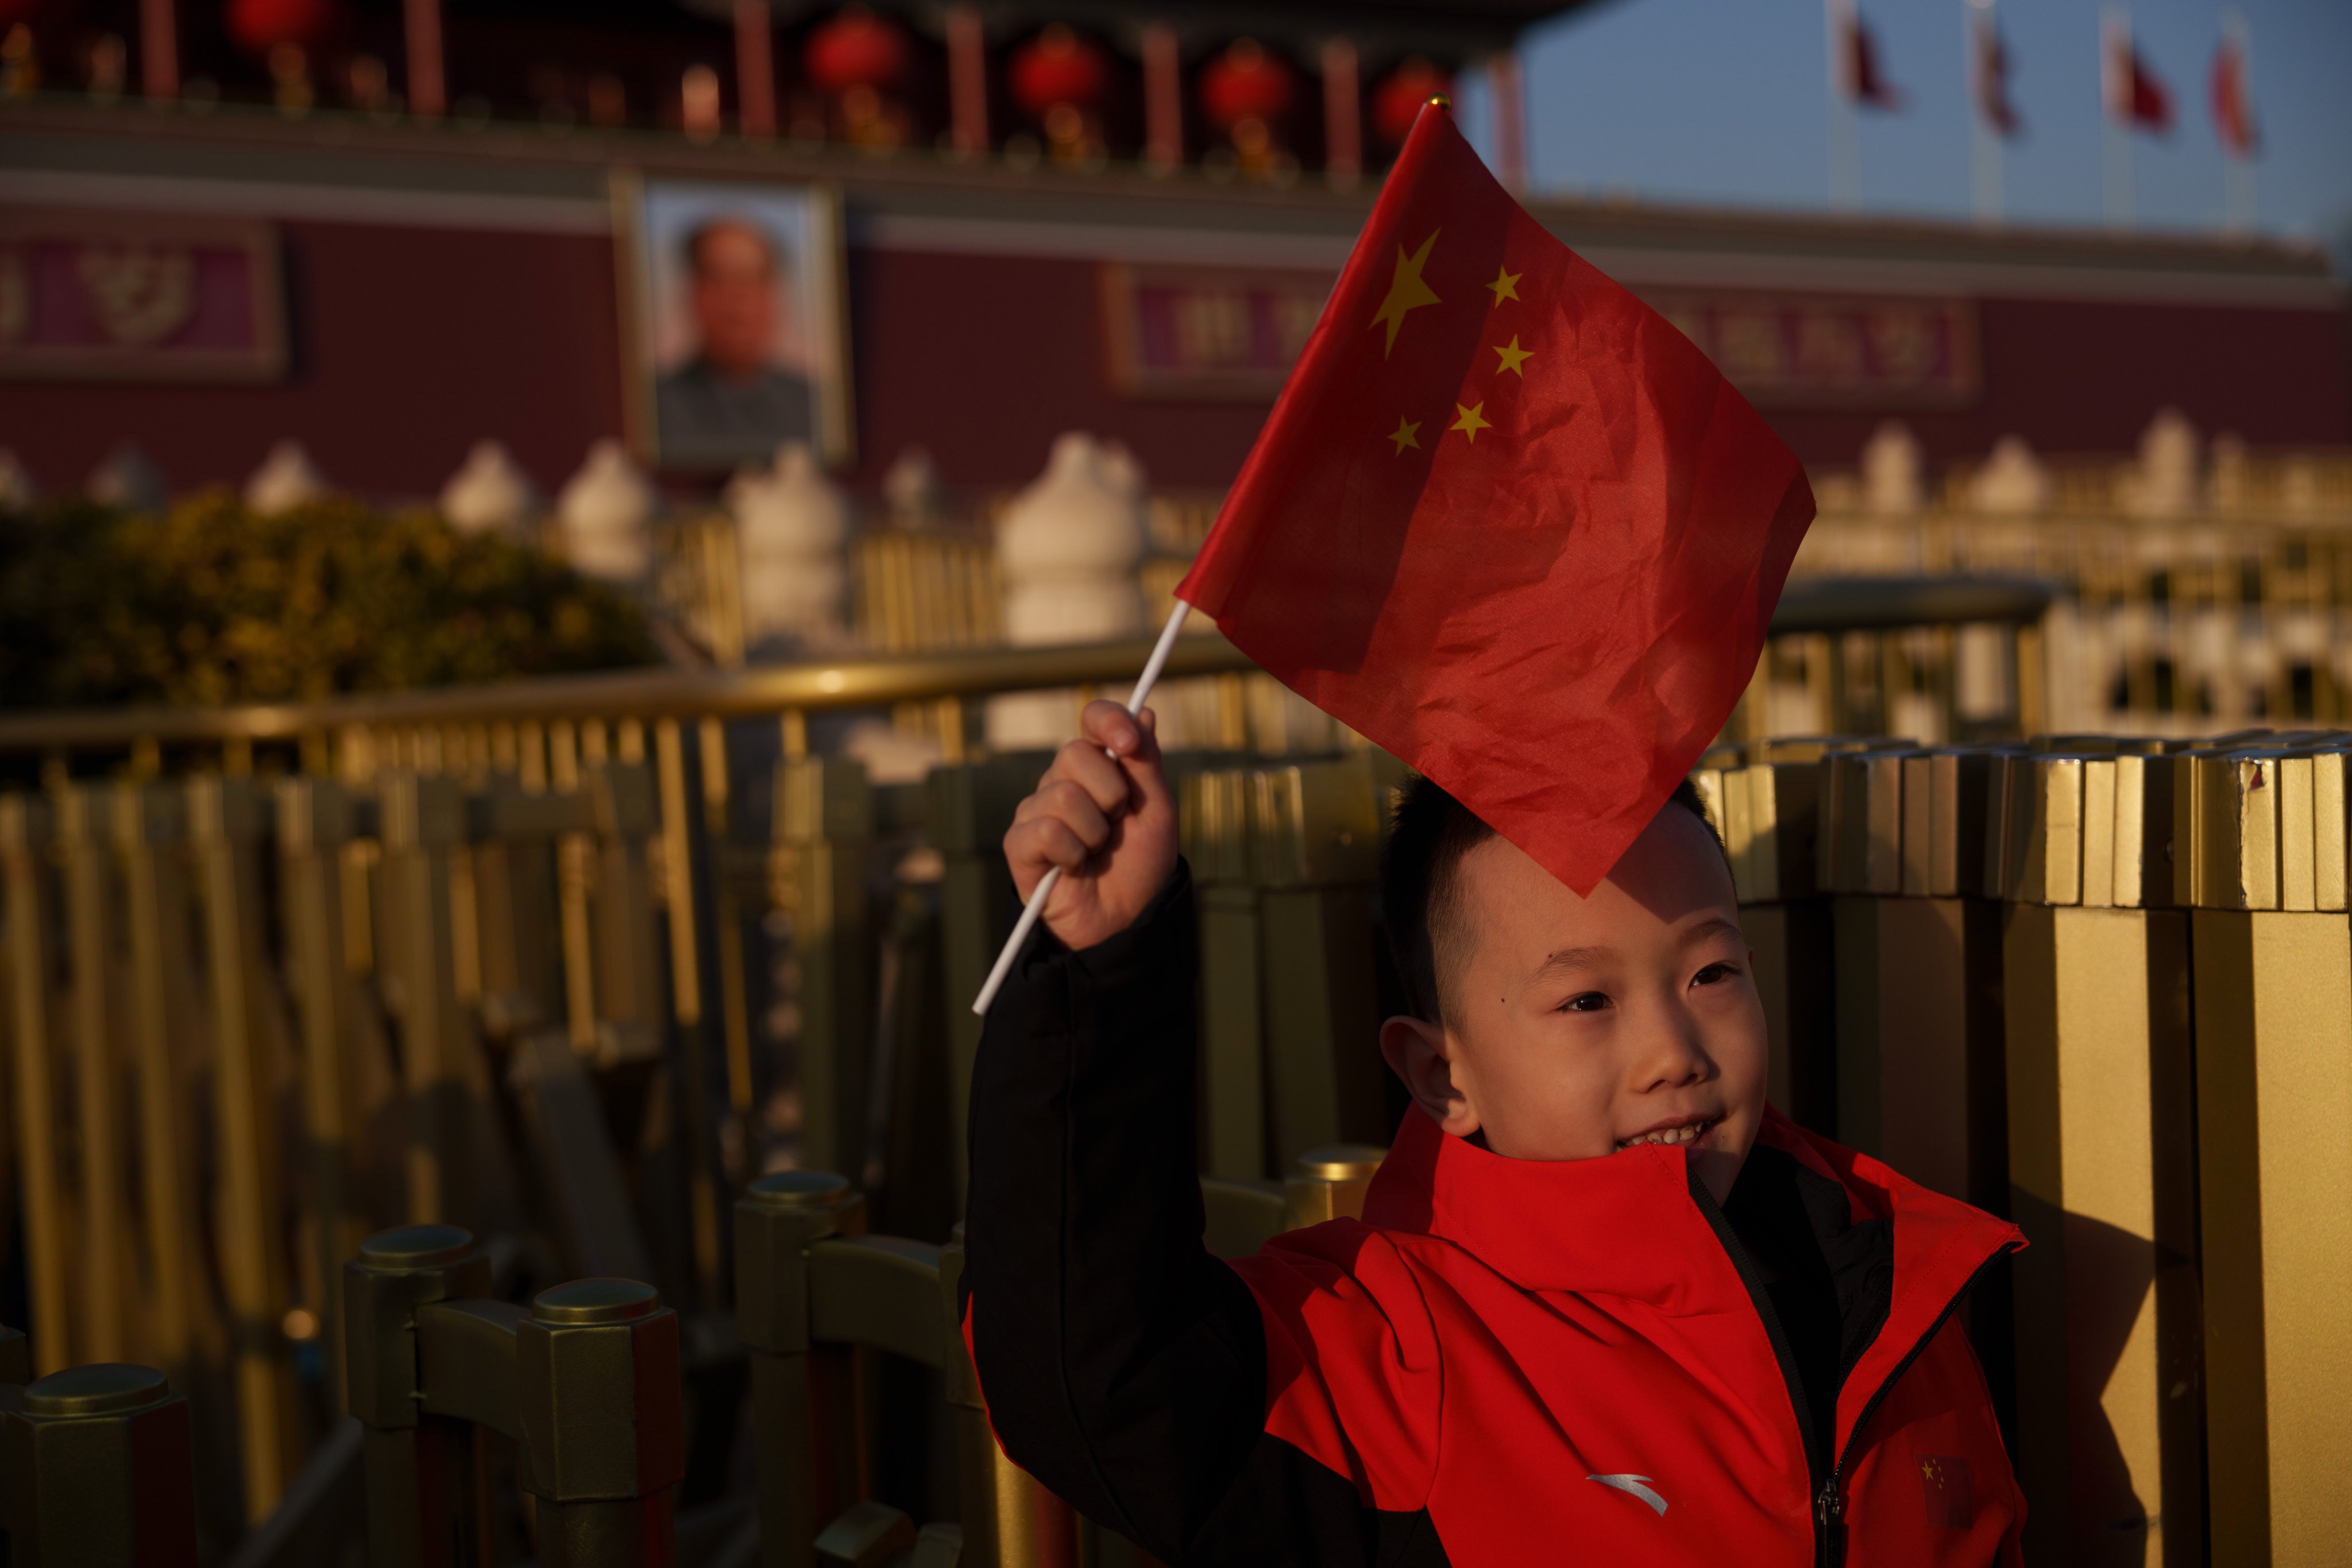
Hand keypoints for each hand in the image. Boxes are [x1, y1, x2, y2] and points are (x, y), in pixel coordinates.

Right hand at [1004, 700, 1178, 951]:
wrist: (1126, 921)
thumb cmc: (1140, 866)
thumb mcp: (1155, 810)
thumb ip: (1146, 762)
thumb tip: (1145, 713)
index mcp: (1098, 767)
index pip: (1094, 720)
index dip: (1109, 721)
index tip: (1129, 744)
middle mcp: (1062, 781)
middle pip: (1075, 754)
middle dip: (1110, 794)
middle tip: (1117, 824)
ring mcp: (1036, 811)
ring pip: (1063, 796)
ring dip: (1094, 832)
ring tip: (1096, 853)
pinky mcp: (1019, 844)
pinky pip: (1045, 830)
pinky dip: (1071, 853)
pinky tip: (1073, 867)